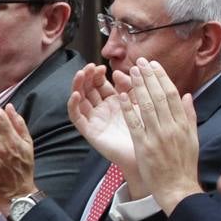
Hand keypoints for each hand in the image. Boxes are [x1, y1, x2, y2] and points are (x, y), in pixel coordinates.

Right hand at [68, 64, 138, 184]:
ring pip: (80, 99)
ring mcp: (94, 119)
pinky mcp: (89, 131)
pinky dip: (73, 105)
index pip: (100, 83)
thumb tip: (117, 72)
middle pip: (88, 89)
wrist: (148, 153)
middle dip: (87, 77)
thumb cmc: (147, 129)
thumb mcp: (139, 102)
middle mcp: (101, 109)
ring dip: (77, 86)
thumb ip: (131, 86)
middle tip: (89, 67)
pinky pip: (76, 117)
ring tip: (80, 74)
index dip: (98, 74)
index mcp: (114, 101)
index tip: (101, 66)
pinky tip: (76, 94)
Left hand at [123, 59, 200, 213]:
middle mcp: (171, 127)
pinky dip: (128, 108)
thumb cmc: (184, 165)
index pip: (172, 94)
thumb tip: (187, 96)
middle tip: (139, 62)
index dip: (162, 78)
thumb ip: (189, 116)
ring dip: (137, 87)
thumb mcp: (192, 138)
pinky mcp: (144, 147)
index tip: (154, 65)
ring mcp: (157, 136)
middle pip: (160, 96)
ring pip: (147, 106)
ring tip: (130, 72)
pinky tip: (121, 95)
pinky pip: (135, 124)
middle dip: (149, 77)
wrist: (178, 188)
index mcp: (183, 124)